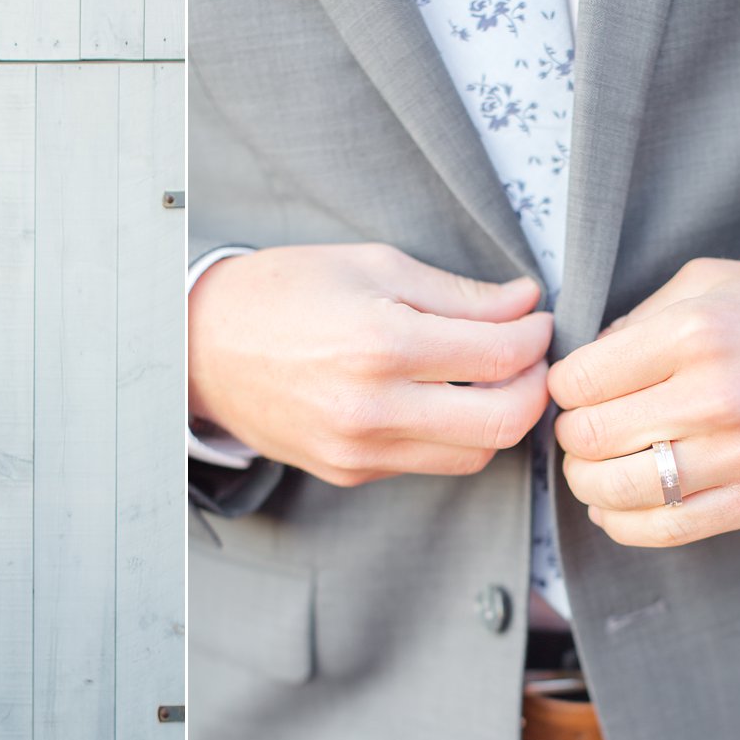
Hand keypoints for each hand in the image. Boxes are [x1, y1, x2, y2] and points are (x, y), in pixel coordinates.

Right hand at [188, 244, 553, 485]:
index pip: (500, 357)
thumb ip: (457, 294)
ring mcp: (359, 450)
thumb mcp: (372, 266)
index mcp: (380, 344)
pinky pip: (427, 463)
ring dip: (498, 418)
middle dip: (532, 387)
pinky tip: (438, 399)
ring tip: (489, 379)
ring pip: (474, 456)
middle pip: (503, 423)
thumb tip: (526, 303)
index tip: (536, 319)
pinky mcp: (350, 473)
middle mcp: (372, 409)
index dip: (536, 336)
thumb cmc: (284, 292)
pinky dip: (450, 435)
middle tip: (528, 357)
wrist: (203, 348)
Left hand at [548, 257, 739, 546]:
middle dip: (569, 436)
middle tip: (581, 430)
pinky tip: (612, 508)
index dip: (561, 389)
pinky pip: (664, 529)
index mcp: (693, 333)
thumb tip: (583, 364)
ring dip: (586, 484)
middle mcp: (714, 394)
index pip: (579, 380)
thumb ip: (637, 320)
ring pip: (617, 489)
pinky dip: (621, 524)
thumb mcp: (709, 283)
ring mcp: (739, 453)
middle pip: (588, 437)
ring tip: (592, 470)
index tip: (574, 390)